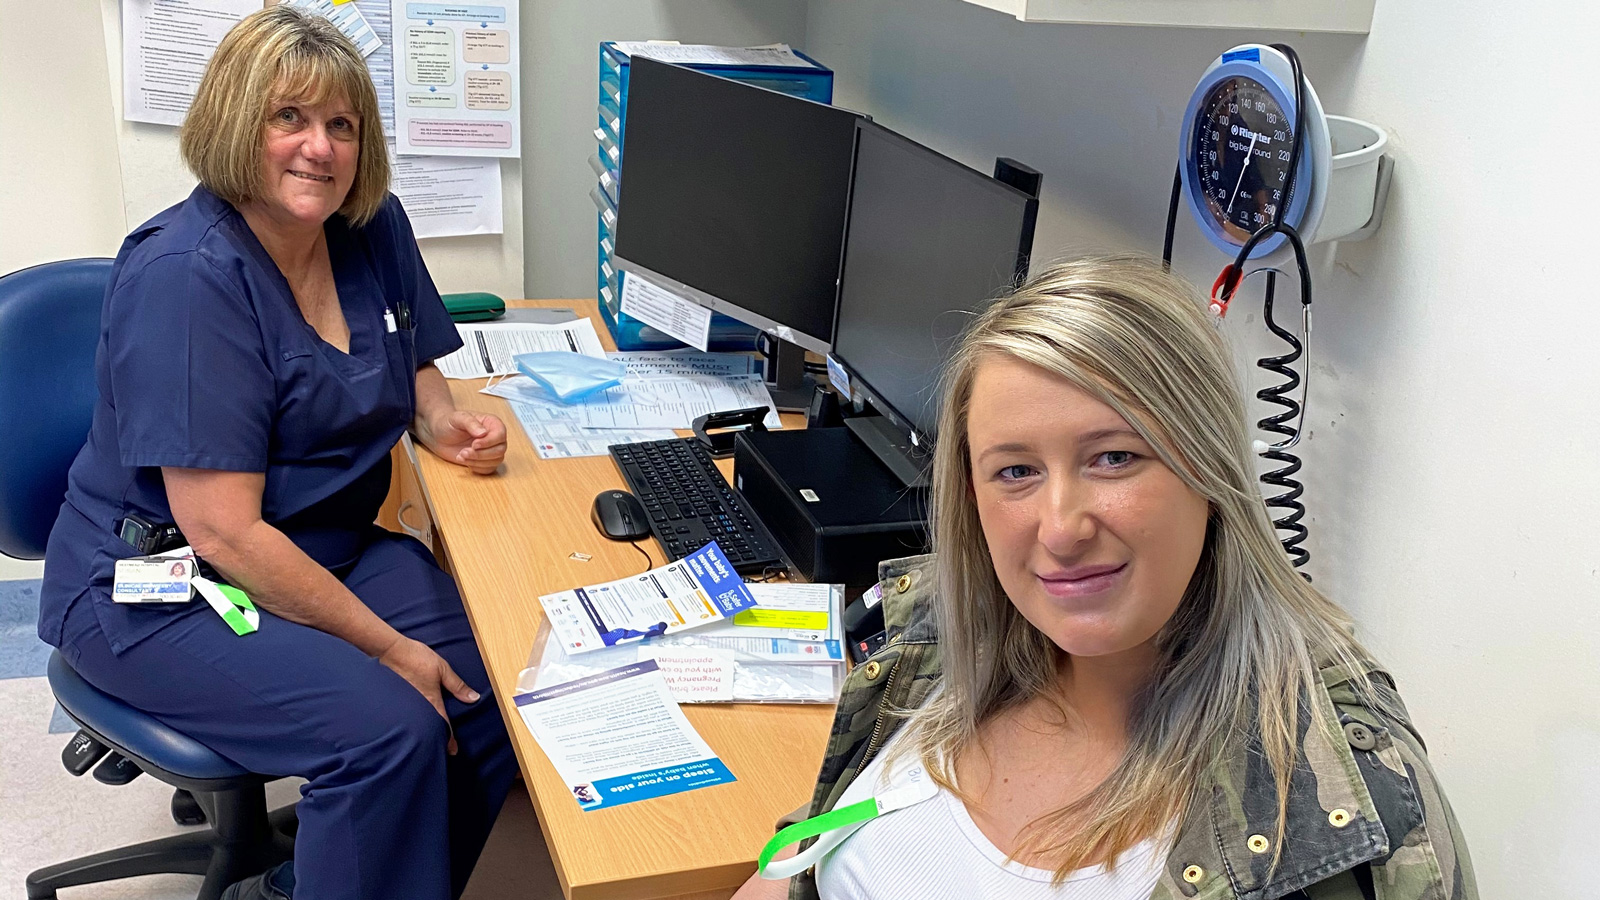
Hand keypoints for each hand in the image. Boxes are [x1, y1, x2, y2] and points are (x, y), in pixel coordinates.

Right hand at [378, 636, 480, 753]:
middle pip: (429, 728)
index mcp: (431, 701)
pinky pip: (406, 717)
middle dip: (435, 739)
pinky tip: (412, 725)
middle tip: (441, 749)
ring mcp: (406, 706)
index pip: (443, 724)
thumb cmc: (416, 658)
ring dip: (423, 732)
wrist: (390, 651)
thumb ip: (457, 685)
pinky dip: (411, 723)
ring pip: (417, 724)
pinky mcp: (396, 702)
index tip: (453, 750)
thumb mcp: (442, 669)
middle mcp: (418, 707)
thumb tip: (473, 698)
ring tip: (428, 741)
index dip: (449, 739)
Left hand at [425, 410, 506, 473]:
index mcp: (492, 423)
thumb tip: (483, 433)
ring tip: (461, 456)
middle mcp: (494, 437)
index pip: (500, 435)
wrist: (439, 435)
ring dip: (477, 462)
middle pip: (500, 450)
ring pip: (495, 461)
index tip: (474, 445)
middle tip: (463, 452)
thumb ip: (471, 423)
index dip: (489, 442)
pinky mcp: (484, 461)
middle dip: (481, 454)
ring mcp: (490, 450)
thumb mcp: (458, 418)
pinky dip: (476, 468)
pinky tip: (465, 461)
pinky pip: (489, 469)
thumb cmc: (448, 423)